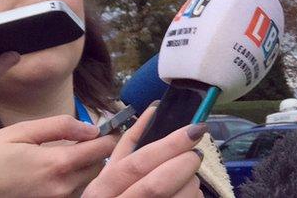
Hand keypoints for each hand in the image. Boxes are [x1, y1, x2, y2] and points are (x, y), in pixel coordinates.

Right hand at [0, 115, 118, 197]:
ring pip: (87, 181)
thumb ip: (60, 126)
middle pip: (99, 166)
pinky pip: (71, 194)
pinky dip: (69, 182)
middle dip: (94, 151)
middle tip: (80, 140)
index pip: (103, 148)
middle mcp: (61, 189)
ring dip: (82, 168)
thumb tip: (91, 127)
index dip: (108, 134)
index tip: (105, 126)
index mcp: (57, 165)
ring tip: (61, 156)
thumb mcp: (20, 131)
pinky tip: (50, 173)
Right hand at [83, 105, 204, 197]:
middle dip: (185, 164)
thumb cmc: (116, 195)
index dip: (169, 145)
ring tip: (187, 178)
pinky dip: (194, 196)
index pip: (138, 163)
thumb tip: (155, 108)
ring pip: (180, 197)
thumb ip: (131, 141)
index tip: (195, 130)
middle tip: (196, 154)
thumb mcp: (111, 172)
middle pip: (158, 183)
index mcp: (101, 189)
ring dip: (192, 183)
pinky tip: (186, 194)